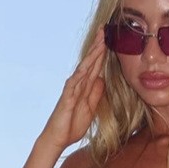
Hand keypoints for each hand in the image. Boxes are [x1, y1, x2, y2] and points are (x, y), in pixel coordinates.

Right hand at [39, 28, 105, 151]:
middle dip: (97, 46)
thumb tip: (101, 79)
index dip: (102, 53)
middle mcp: (78, 84)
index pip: (95, 66)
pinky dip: (80, 74)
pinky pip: (73, 84)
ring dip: (91, 55)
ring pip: (83, 68)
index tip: (110, 39)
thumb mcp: (90, 108)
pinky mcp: (66, 98)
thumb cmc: (72, 124)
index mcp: (85, 87)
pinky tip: (86, 66)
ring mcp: (72, 90)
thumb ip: (95, 94)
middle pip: (90, 62)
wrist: (58, 138)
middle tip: (104, 30)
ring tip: (99, 41)